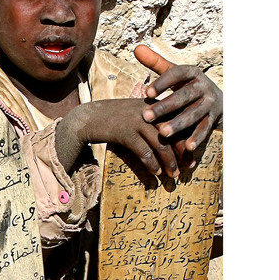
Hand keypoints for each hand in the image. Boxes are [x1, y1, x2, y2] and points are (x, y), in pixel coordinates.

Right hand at [58, 98, 181, 177]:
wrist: (87, 118)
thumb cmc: (112, 118)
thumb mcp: (135, 112)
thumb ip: (152, 118)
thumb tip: (169, 137)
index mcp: (154, 105)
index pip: (179, 122)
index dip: (188, 140)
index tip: (191, 155)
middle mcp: (149, 111)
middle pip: (174, 133)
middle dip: (183, 153)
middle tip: (188, 167)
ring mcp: (137, 122)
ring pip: (161, 144)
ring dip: (169, 162)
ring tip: (173, 174)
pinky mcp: (126, 133)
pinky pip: (145, 152)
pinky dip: (152, 164)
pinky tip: (155, 172)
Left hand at [135, 45, 221, 156]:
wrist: (219, 99)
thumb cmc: (187, 85)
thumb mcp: (174, 72)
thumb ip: (156, 62)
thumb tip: (136, 48)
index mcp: (192, 73)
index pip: (177, 74)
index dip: (162, 83)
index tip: (146, 93)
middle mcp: (203, 87)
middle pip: (184, 96)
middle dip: (165, 107)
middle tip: (146, 116)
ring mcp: (210, 104)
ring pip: (194, 114)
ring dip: (179, 124)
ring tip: (163, 133)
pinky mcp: (213, 119)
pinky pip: (205, 129)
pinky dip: (197, 138)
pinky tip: (187, 147)